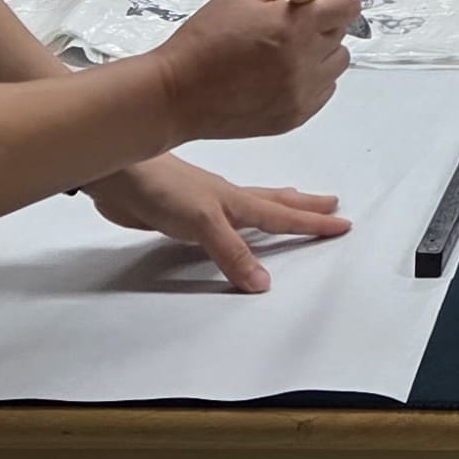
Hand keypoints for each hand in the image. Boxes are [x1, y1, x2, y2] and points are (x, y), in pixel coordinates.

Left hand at [86, 152, 348, 291]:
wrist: (117, 174)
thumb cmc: (160, 187)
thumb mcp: (202, 222)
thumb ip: (231, 252)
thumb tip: (262, 283)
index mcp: (235, 201)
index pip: (282, 215)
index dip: (312, 222)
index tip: (342, 223)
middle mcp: (225, 201)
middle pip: (274, 204)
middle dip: (304, 207)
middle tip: (332, 204)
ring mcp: (204, 206)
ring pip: (250, 207)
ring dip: (276, 206)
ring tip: (295, 201)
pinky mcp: (182, 215)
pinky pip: (222, 224)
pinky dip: (238, 222)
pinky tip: (232, 222)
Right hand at [146, 0, 359, 142]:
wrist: (177, 94)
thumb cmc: (205, 38)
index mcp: (294, 26)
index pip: (349, 2)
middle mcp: (305, 62)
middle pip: (341, 30)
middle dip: (321, 19)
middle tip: (285, 23)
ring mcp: (303, 93)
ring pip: (337, 61)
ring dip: (319, 50)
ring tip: (281, 50)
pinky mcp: (296, 116)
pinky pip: (324, 88)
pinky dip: (310, 77)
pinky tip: (278, 73)